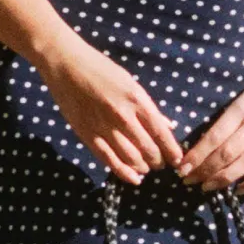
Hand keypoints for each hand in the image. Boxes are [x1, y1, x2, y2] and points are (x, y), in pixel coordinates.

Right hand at [39, 37, 182, 184]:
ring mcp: (104, 127)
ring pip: (131, 158)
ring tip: (147, 169)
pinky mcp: (88, 135)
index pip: (161, 132)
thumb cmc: (101, 69)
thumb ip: (148, 107)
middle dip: (158, 160)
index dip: (171, 150)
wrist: (66, 64)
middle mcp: (122, 116)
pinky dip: (124, 173)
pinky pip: (109, 160)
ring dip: (143, 167)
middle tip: (161, 164)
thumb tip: (168, 126)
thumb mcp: (130, 83)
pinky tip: (134, 179)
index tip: (178, 159)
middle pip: (148, 149)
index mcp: (136, 99)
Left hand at [179, 63, 243, 193]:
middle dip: (203, 170)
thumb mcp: (242, 98)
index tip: (182, 167)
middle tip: (187, 180)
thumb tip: (205, 143)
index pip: (213, 137)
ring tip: (205, 187)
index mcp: (239, 109)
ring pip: (243, 164)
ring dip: (222, 179)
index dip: (196, 155)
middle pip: (225, 154)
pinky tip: (240, 189)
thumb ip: (228, 119)